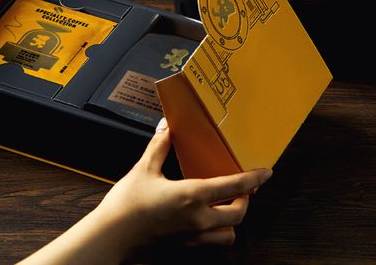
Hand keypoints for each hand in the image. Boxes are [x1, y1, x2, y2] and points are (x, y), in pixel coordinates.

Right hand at [97, 118, 271, 249]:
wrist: (110, 238)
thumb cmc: (126, 205)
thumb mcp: (143, 169)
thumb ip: (159, 146)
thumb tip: (167, 127)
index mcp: (191, 195)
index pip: (234, 186)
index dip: (253, 178)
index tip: (266, 172)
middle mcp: (198, 219)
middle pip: (239, 213)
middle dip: (245, 199)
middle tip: (242, 188)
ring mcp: (192, 237)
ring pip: (229, 234)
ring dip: (233, 220)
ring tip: (226, 207)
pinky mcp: (184, 248)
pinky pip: (212, 243)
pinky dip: (217, 233)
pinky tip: (206, 221)